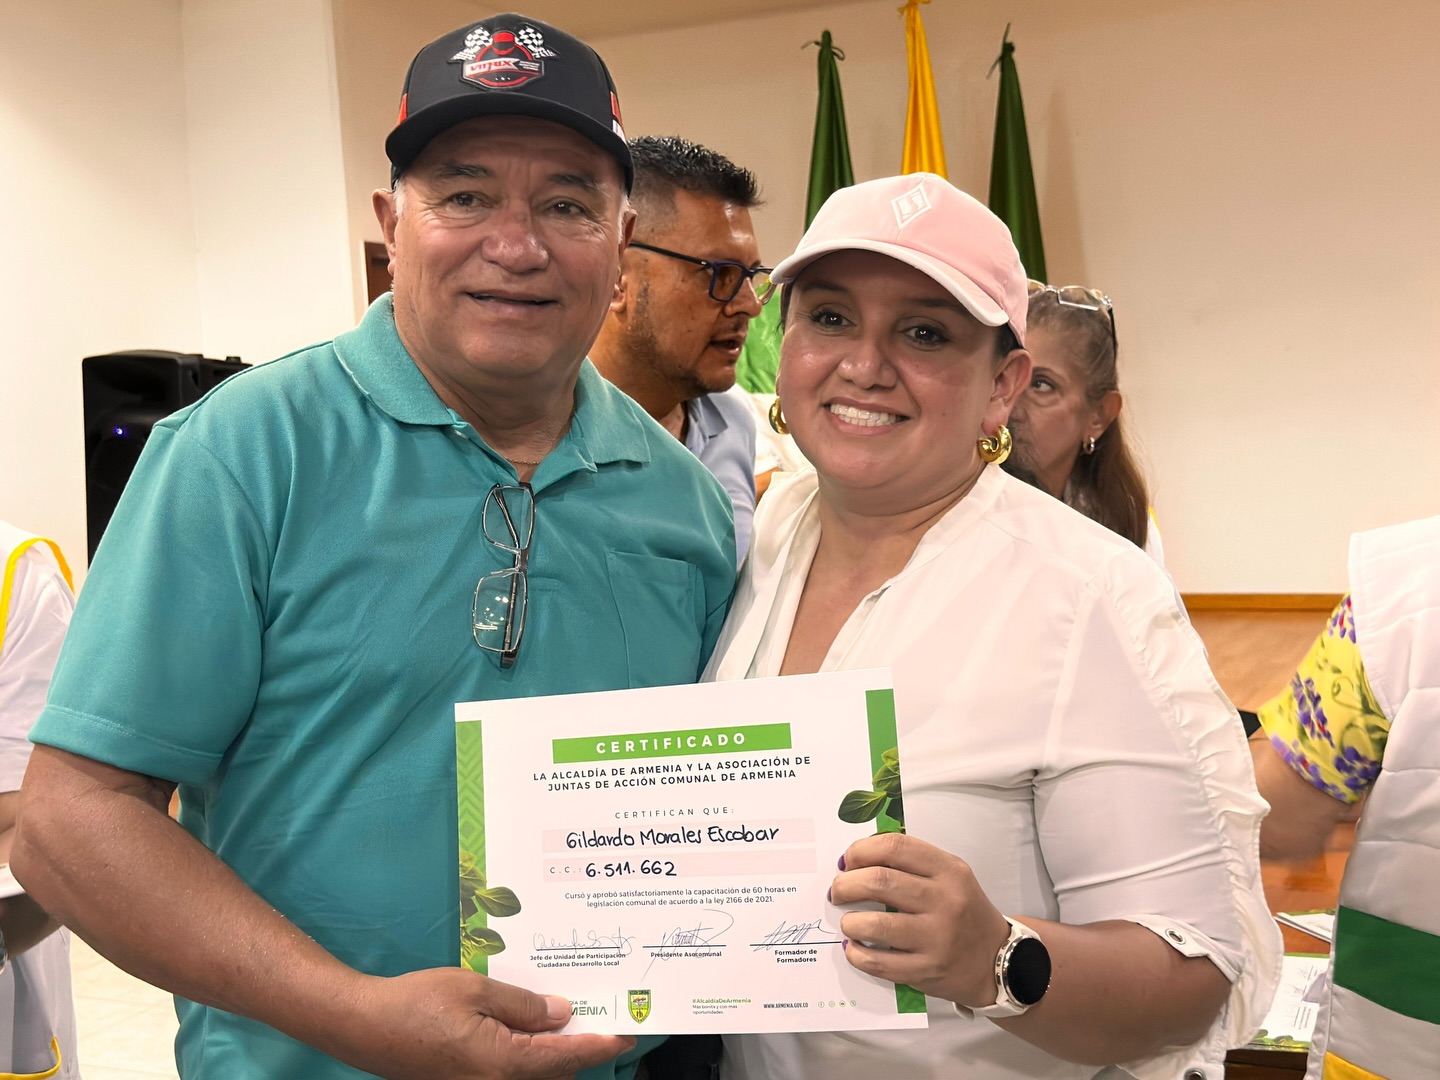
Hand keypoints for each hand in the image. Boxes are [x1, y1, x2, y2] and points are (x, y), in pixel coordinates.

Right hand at [336, 967, 635, 1079]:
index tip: (630, 1033)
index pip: (569, 1056)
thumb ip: (524, 1004)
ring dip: (556, 1053)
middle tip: (603, 1016)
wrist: (364, 1027)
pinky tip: (532, 1029)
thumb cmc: (417, 1003)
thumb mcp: (476, 990)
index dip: (602, 1044)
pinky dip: (531, 1057)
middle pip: (557, 1071)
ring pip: (536, 1076)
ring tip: (569, 1018)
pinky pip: (512, 1075)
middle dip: (582, 1047)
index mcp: (505, 1064)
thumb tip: (563, 1013)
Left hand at [831, 832, 1011, 1008]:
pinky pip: (879, 962)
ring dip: (850, 921)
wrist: (998, 960)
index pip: (895, 847)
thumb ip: (911, 863)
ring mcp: (937, 939)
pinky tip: (854, 947)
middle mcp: (945, 902)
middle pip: (879, 881)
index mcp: (949, 871)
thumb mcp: (949, 876)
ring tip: (848, 922)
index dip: (861, 850)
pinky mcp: (927, 971)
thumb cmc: (963, 912)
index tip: (847, 861)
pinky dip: (857, 954)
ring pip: (875, 924)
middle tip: (837, 891)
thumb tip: (856, 859)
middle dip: (845, 884)